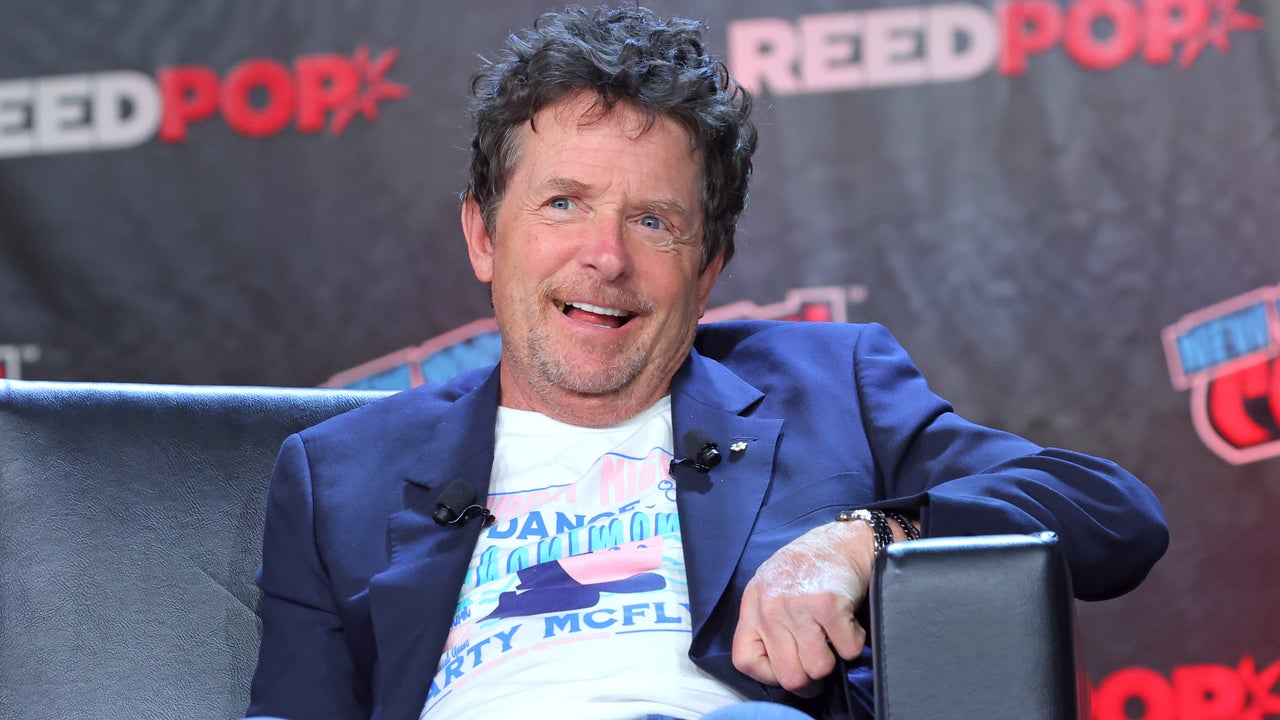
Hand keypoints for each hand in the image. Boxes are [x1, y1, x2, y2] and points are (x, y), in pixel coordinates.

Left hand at [731, 521, 875, 696]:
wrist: (841, 540)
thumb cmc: (806, 570)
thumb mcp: (770, 591)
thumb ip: (766, 625)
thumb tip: (780, 672)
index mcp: (752, 606)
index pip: (746, 662)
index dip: (770, 676)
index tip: (789, 667)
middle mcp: (770, 607)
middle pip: (788, 676)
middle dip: (809, 681)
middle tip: (819, 667)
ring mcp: (798, 606)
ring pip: (818, 668)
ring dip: (833, 662)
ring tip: (833, 641)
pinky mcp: (829, 605)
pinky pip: (846, 650)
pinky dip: (854, 645)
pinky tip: (849, 626)